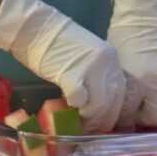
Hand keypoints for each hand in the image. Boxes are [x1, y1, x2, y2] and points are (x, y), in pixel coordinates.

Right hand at [0, 0, 131, 124]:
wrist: (34, 27)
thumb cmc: (54, 42)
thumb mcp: (84, 57)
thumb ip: (95, 75)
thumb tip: (95, 101)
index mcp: (111, 58)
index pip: (122, 92)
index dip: (115, 111)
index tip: (105, 121)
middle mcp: (107, 63)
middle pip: (114, 101)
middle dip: (103, 120)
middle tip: (91, 128)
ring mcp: (91, 69)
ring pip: (100, 105)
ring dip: (89, 118)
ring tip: (79, 123)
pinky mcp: (71, 74)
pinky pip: (79, 101)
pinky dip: (74, 108)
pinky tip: (67, 109)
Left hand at [107, 0, 156, 128]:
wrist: (145, 18)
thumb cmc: (124, 41)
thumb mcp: (116, 67)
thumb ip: (122, 89)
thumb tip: (119, 110)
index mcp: (133, 83)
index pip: (130, 116)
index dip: (127, 122)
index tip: (126, 124)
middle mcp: (155, 84)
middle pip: (156, 118)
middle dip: (149, 121)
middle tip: (145, 117)